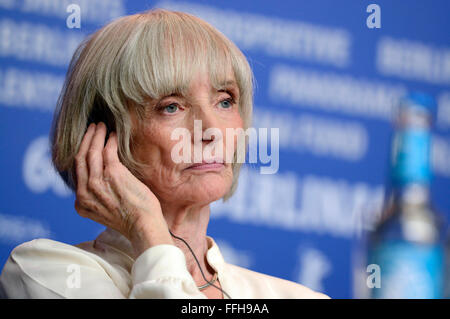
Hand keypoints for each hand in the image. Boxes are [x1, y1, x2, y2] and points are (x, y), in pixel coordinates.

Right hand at [74, 122, 173, 255]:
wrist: (143, 226)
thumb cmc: (132, 219)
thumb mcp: (106, 211)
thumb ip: (99, 196)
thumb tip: (100, 178)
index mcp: (81, 204)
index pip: (76, 173)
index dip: (81, 154)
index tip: (86, 143)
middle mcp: (85, 193)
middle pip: (80, 158)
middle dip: (85, 140)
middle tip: (92, 127)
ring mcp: (97, 183)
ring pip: (91, 152)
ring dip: (95, 135)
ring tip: (100, 125)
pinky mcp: (112, 174)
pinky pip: (107, 151)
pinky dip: (109, 141)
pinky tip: (113, 134)